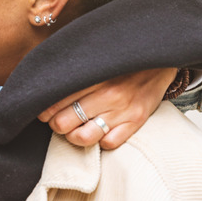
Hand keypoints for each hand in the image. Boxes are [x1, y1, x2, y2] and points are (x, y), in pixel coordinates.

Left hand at [37, 67, 176, 148]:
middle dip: (57, 124)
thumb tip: (43, 76)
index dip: (44, 110)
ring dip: (75, 136)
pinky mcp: (136, 122)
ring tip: (75, 129)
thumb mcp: (94, 57)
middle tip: (59, 120)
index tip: (44, 110)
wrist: (158, 58)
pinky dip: (100, 141)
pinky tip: (99, 130)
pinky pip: (109, 143)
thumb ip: (72, 68)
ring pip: (83, 137)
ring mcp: (122, 110)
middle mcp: (107, 94)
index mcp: (92, 76)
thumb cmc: (119, 60)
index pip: (55, 101)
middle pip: (63, 123)